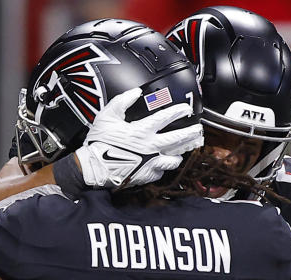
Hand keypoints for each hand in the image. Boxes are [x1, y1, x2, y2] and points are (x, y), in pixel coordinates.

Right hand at [76, 87, 202, 188]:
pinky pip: (161, 172)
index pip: (165, 118)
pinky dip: (164, 167)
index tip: (186, 109)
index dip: (178, 112)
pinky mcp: (146, 175)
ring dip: (179, 153)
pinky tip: (164, 163)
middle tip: (197, 130)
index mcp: (141, 130)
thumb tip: (135, 92)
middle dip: (190, 133)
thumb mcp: (107, 116)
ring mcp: (150, 162)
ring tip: (183, 150)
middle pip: (177, 139)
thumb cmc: (99, 142)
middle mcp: (150, 146)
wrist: (93, 167)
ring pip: (173, 159)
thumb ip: (122, 102)